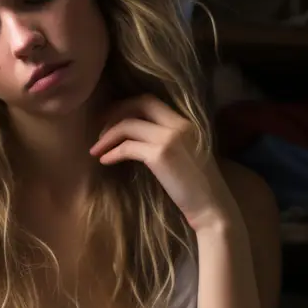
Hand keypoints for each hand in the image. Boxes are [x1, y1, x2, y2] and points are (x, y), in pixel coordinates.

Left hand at [90, 94, 239, 232]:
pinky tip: (104, 161)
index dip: (126, 107)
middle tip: (99, 132)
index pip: (149, 101)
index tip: (110, 121)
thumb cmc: (197, 187)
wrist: (211, 206)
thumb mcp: (185, 154)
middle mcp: (178, 124)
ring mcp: (169, 138)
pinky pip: (127, 147)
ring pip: (128, 125)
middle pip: (138, 105)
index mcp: (185, 122)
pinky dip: (112, 153)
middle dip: (113, 114)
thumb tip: (136, 138)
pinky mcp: (160, 155)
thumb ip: (167, 140)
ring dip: (107, 137)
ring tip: (96, 150)